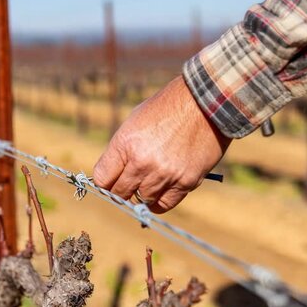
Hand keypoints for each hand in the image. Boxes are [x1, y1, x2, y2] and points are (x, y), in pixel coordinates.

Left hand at [93, 75, 230, 212]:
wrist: (205, 102)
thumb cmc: (167, 108)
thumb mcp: (135, 121)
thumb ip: (122, 149)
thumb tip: (113, 173)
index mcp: (126, 144)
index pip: (102, 178)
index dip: (104, 182)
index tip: (110, 181)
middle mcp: (142, 162)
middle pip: (119, 193)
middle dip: (121, 190)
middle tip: (127, 185)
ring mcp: (164, 174)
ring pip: (142, 200)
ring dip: (142, 194)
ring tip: (148, 182)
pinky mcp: (185, 181)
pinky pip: (165, 204)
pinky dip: (159, 202)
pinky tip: (159, 193)